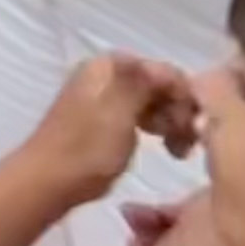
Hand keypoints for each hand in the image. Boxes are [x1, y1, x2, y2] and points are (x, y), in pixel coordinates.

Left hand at [33, 54, 199, 197]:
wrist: (49, 179)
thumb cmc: (88, 149)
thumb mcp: (121, 112)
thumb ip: (145, 84)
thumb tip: (167, 68)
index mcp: (108, 66)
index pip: (166, 72)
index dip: (186, 99)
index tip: (194, 130)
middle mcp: (105, 73)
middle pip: (160, 84)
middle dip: (179, 111)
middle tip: (186, 145)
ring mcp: (103, 95)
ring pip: (153, 100)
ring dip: (170, 123)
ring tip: (176, 151)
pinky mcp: (103, 117)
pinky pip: (140, 113)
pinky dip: (155, 128)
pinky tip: (163, 147)